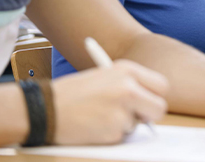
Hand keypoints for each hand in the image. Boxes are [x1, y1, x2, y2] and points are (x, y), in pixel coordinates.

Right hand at [53, 60, 168, 144]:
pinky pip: (122, 135)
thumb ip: (129, 85)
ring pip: (138, 123)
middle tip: (137, 116)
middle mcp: (128, 87)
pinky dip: (111, 134)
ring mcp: (121, 109)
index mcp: (127, 70)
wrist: (43, 107)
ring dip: (124, 124)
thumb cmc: (73, 92)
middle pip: (159, 107)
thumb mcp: (105, 77)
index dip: (156, 96)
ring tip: (99, 115)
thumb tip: (150, 101)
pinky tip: (93, 125)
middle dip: (150, 115)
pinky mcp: (113, 129)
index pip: (161, 85)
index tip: (149, 102)